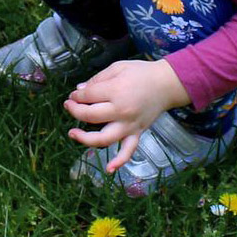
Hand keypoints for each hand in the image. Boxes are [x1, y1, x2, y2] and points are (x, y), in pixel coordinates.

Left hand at [63, 59, 189, 172]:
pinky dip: (119, 161)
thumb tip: (79, 91)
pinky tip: (108, 169)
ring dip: (85, 139)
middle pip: (90, 116)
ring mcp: (130, 125)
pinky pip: (128, 151)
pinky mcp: (137, 133)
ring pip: (104, 138)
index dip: (76, 96)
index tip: (74, 95)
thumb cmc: (142, 73)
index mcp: (116, 91)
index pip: (88, 96)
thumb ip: (97, 79)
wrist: (167, 84)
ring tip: (72, 133)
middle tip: (69, 105)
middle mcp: (122, 111)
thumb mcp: (117, 68)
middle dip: (75, 110)